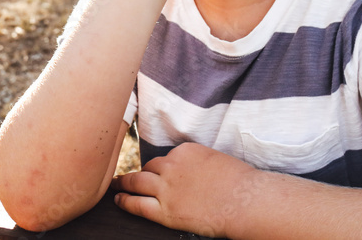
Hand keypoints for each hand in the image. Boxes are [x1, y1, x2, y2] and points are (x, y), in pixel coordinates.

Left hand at [112, 143, 256, 237]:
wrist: (245, 201)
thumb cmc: (240, 183)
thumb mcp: (216, 160)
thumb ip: (199, 163)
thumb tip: (194, 171)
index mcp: (185, 151)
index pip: (167, 157)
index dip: (164, 167)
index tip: (163, 173)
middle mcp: (172, 166)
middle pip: (149, 167)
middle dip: (141, 172)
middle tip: (129, 176)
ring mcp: (167, 188)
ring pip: (137, 181)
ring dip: (124, 183)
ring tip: (115, 184)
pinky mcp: (165, 211)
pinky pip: (137, 204)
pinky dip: (125, 200)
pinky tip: (117, 199)